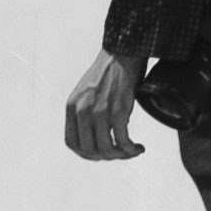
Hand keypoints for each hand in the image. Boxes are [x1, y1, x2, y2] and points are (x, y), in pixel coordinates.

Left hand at [63, 49, 142, 166]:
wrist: (123, 53)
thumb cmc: (109, 71)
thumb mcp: (86, 92)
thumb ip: (85, 112)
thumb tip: (98, 135)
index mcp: (72, 106)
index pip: (72, 143)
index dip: (85, 153)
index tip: (99, 154)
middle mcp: (82, 111)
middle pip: (89, 150)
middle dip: (105, 157)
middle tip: (118, 154)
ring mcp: (99, 112)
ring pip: (106, 149)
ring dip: (120, 156)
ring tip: (131, 151)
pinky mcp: (118, 111)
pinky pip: (123, 141)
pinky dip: (131, 149)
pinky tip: (138, 148)